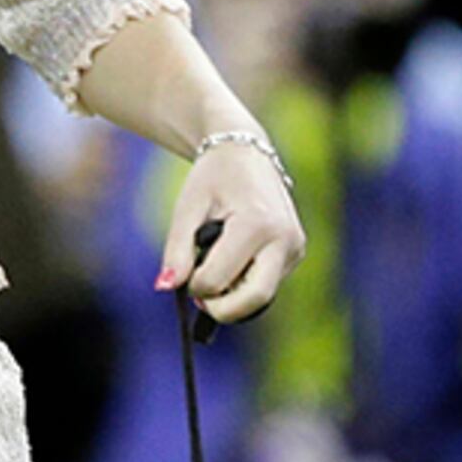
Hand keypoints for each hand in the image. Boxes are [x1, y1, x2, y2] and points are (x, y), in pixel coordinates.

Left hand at [156, 133, 303, 325]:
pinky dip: (245, 286)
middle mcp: (284, 238)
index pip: (219, 279)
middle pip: (254, 299)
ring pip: (263, 297)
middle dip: (222, 308)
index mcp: (257, 223)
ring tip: (214, 272)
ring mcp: (295, 247)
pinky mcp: (296, 253)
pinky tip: (232, 265)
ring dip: (234, 297)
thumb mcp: (187, 209)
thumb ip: (176, 250)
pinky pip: (268, 285)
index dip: (195, 287)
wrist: (246, 153)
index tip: (184, 273)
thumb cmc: (213, 178)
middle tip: (200, 298)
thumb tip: (165, 286)